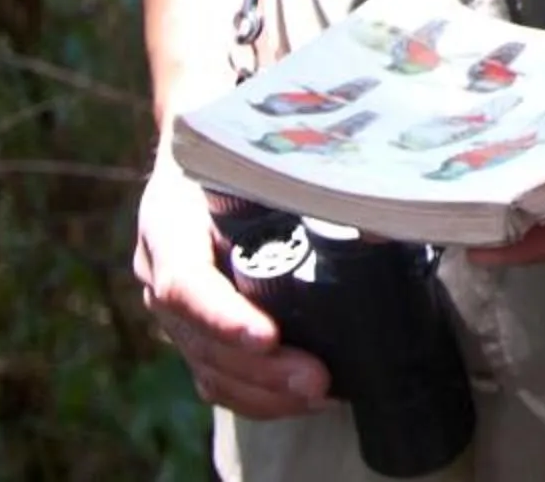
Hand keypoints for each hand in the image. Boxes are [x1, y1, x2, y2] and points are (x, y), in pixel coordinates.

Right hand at [137, 160, 332, 418]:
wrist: (203, 145)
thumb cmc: (238, 145)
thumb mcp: (258, 152)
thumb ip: (307, 181)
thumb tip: (383, 221)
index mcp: (170, 222)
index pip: (185, 282)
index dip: (223, 316)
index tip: (267, 337)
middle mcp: (161, 270)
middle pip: (199, 337)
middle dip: (258, 369)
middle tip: (316, 380)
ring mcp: (174, 306)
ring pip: (208, 365)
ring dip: (263, 391)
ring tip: (319, 394)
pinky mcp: (194, 327)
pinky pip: (217, 374)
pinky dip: (258, 395)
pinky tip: (304, 398)